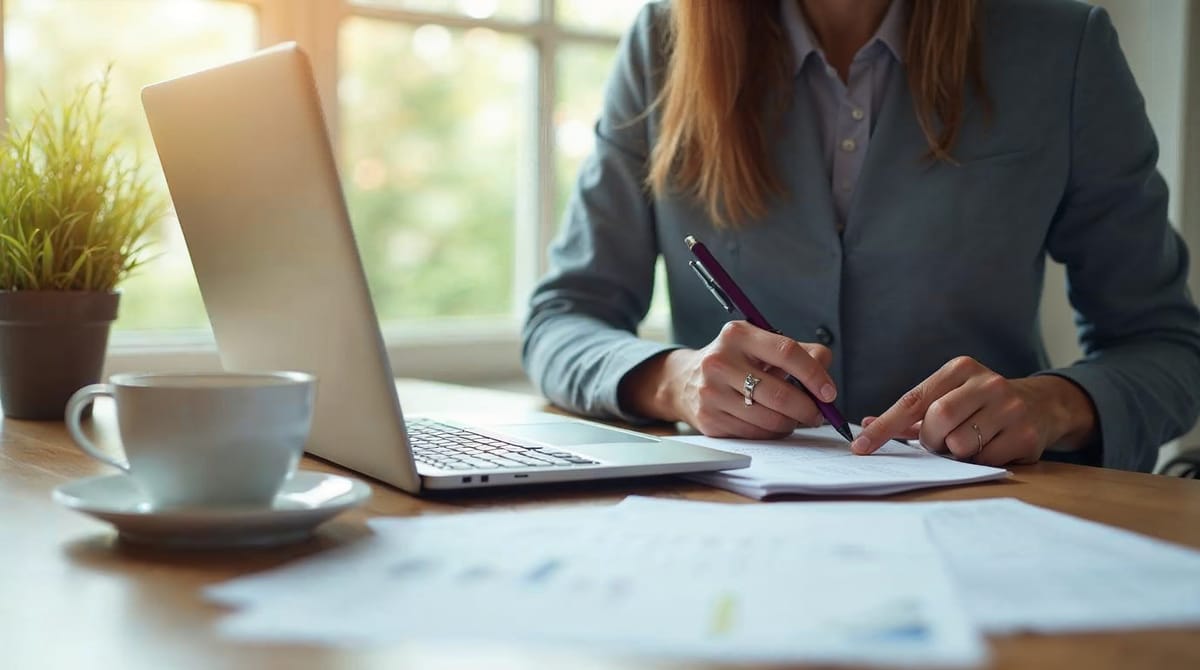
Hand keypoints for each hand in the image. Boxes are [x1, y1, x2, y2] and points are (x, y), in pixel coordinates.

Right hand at [619, 321, 835, 438]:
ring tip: (796, 418)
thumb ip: (799, 351)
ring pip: (769, 418)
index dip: (814, 374)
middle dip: (808, 408)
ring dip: (792, 423)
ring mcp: (711, 392)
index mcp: (737, 335)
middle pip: (779, 393)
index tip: (828, 392)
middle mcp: (719, 361)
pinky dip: (772, 432)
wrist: (684, 380)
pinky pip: (755, 433)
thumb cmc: (735, 361)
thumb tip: (825, 370)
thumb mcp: (761, 345)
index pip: (786, 352)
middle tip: (819, 414)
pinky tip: (773, 424)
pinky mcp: (709, 419)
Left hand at [850, 356, 1097, 465]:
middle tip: (940, 441)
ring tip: (970, 442)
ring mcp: (1009, 408)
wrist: (1044, 405)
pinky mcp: (1026, 434)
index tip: (861, 445)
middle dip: (931, 439)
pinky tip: (992, 447)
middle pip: (937, 420)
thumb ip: (910, 413)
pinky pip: (984, 460)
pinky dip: (979, 461)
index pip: (913, 400)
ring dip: (955, 452)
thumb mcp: (949, 396)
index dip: (885, 426)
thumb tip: (868, 424)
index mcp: (960, 369)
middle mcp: (987, 382)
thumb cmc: (982, 404)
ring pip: (959, 444)